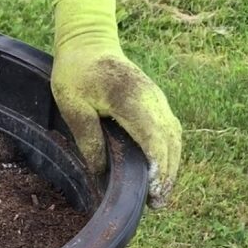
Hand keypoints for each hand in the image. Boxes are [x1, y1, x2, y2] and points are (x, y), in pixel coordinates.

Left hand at [52, 45, 181, 206]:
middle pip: (170, 141)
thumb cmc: (76, 72)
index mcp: (132, 99)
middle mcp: (153, 99)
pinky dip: (169, 154)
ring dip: (171, 166)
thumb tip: (101, 171)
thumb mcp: (72, 105)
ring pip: (175, 137)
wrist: (89, 42)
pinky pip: (170, 131)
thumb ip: (88, 137)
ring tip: (160, 196)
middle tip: (157, 204)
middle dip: (167, 174)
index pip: (154, 137)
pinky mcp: (156, 102)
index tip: (153, 190)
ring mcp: (158, 100)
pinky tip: (159, 173)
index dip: (157, 166)